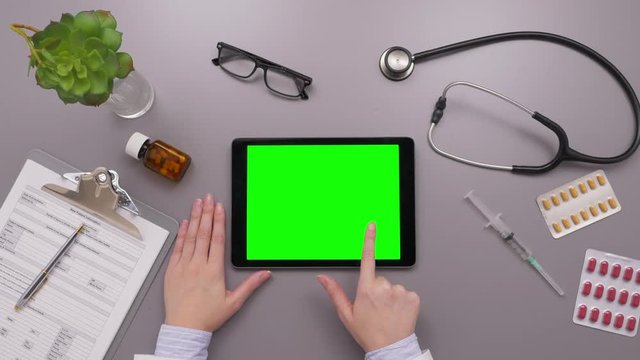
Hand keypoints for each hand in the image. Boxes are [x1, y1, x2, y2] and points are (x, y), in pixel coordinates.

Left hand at [163, 194, 271, 331]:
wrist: (184, 328)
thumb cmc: (207, 316)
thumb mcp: (234, 302)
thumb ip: (250, 285)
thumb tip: (264, 274)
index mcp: (213, 270)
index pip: (217, 239)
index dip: (218, 221)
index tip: (219, 208)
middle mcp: (198, 265)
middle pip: (203, 233)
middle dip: (206, 213)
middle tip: (208, 198)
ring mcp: (183, 266)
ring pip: (190, 237)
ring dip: (194, 218)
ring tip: (197, 204)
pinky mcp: (172, 271)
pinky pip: (177, 248)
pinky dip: (181, 234)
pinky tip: (184, 223)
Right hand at [317, 222, 419, 351]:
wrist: (390, 349)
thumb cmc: (368, 332)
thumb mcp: (347, 314)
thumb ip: (334, 292)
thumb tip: (323, 278)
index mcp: (366, 289)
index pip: (367, 258)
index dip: (369, 240)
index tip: (372, 225)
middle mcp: (383, 287)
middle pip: (380, 278)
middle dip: (378, 289)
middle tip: (377, 307)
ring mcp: (400, 291)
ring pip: (393, 286)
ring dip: (391, 296)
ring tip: (388, 312)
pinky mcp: (413, 297)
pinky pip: (406, 293)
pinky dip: (403, 301)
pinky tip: (398, 312)